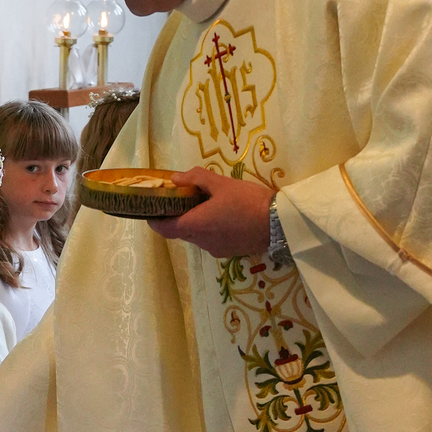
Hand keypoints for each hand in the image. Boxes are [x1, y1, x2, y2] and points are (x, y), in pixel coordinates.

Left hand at [147, 168, 274, 257]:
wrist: (279, 223)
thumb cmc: (248, 201)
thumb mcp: (222, 183)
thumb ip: (196, 179)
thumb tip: (175, 179)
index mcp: (196, 225)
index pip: (164, 229)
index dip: (154, 220)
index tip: (153, 209)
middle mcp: (201, 242)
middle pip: (180, 231)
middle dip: (178, 217)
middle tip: (182, 199)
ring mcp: (215, 250)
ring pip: (197, 236)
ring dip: (196, 223)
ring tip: (206, 204)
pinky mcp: (229, 253)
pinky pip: (211, 240)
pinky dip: (210, 229)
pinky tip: (223, 216)